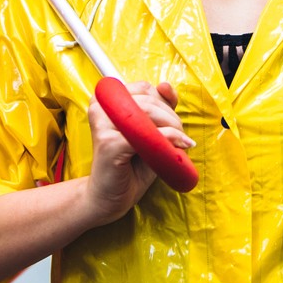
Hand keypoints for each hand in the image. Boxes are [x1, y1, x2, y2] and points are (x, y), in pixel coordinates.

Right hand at [82, 81, 192, 224]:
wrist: (110, 197)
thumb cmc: (130, 164)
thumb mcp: (149, 130)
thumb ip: (158, 107)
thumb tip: (166, 85)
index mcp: (106, 99)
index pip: (144, 88)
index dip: (164, 102)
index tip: (173, 121)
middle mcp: (100, 107)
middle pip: (148, 99)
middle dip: (172, 117)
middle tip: (181, 135)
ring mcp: (103, 124)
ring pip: (148, 113)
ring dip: (172, 127)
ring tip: (181, 142)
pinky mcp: (109, 143)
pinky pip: (147, 134)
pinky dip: (169, 139)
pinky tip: (178, 148)